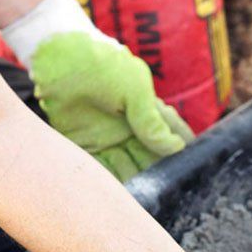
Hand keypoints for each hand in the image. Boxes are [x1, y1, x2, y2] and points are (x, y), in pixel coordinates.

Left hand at [2, 0, 192, 181]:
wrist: (57, 56)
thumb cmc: (101, 64)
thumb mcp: (135, 89)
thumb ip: (152, 120)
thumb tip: (176, 148)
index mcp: (147, 114)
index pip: (171, 139)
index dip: (183, 153)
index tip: (193, 169)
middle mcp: (130, 130)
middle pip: (152, 160)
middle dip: (161, 174)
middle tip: (169, 189)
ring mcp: (109, 140)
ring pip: (130, 169)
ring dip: (138, 182)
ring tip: (147, 195)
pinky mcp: (87, 148)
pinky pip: (103, 171)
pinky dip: (112, 183)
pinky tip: (122, 193)